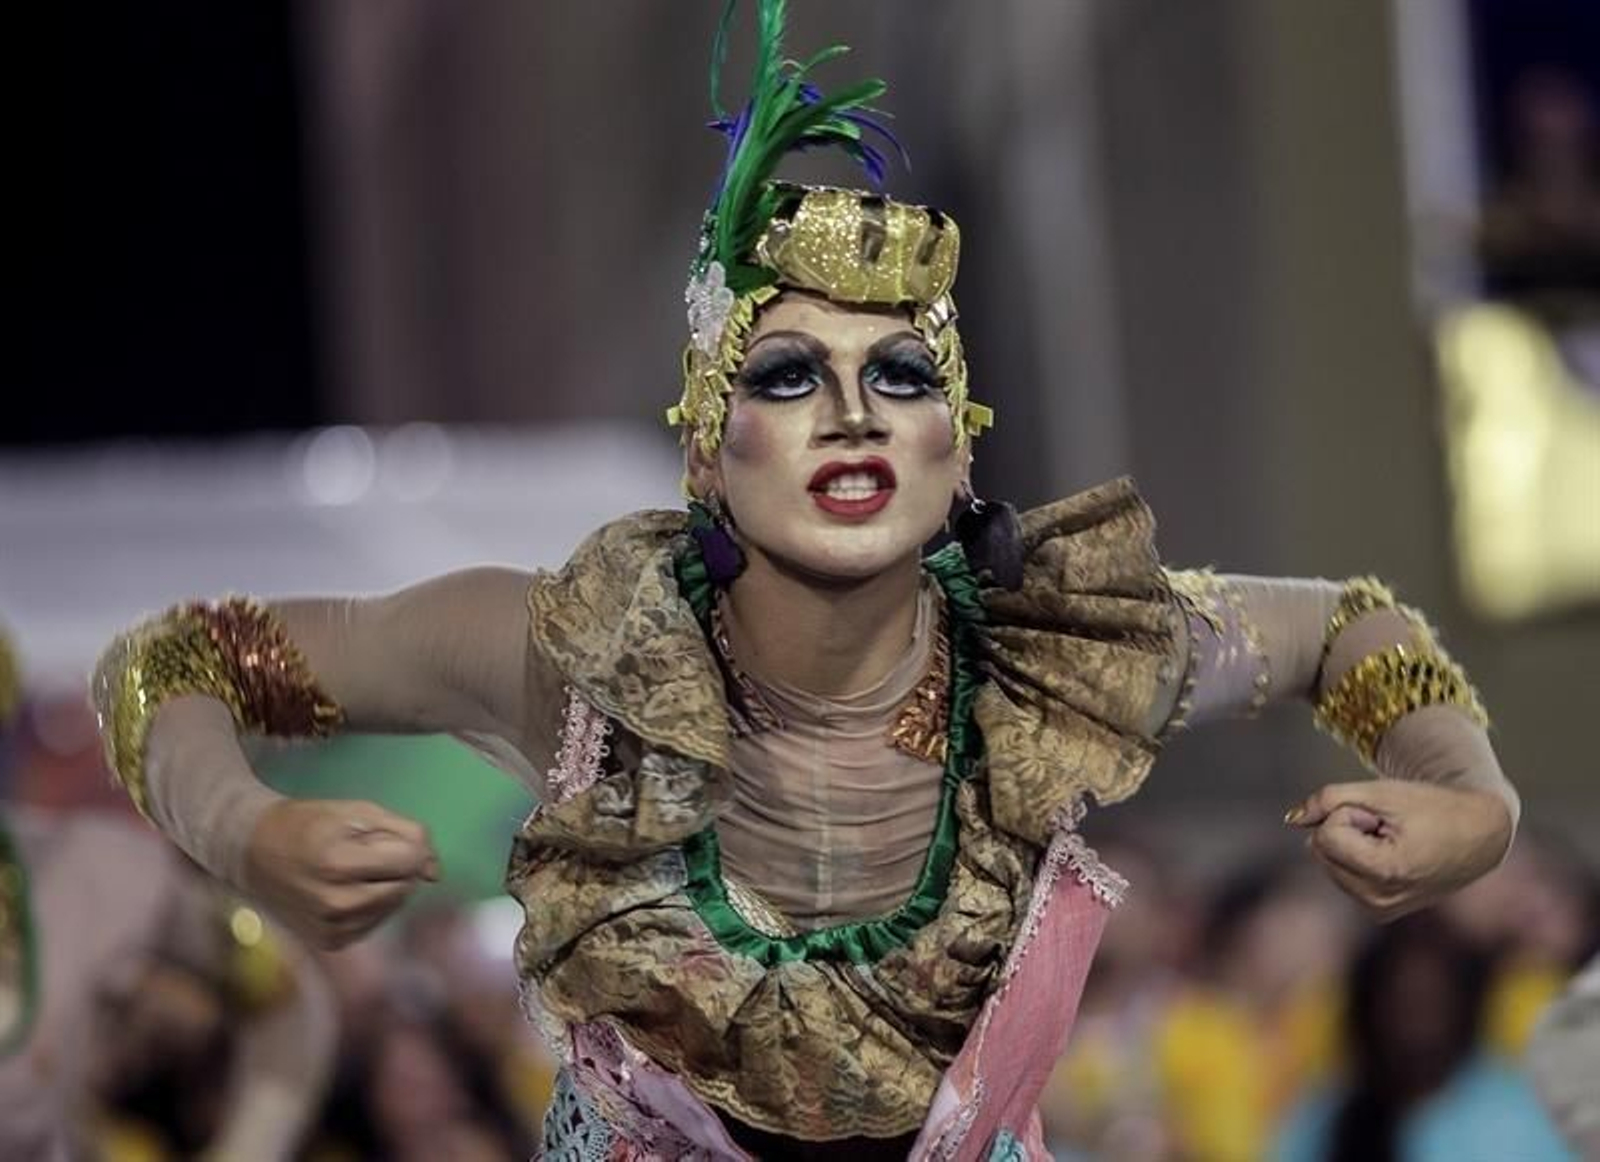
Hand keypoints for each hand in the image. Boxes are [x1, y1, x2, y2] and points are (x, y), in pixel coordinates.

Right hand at [244, 799, 438, 948]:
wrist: (253, 852)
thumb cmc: (308, 824)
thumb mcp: (357, 812)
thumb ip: (406, 833)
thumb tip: (435, 873)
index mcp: (338, 864)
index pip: (410, 860)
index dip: (410, 844)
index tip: (386, 835)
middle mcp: (335, 904)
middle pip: (405, 885)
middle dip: (398, 865)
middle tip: (363, 851)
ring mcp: (331, 928)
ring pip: (395, 905)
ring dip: (388, 885)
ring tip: (353, 869)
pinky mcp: (330, 943)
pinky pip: (376, 922)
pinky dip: (373, 904)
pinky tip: (347, 889)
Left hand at [1285, 780, 1513, 920]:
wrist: (1480, 836)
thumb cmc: (1432, 807)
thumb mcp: (1380, 792)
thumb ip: (1329, 799)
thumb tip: (1292, 819)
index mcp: (1385, 872)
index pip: (1325, 835)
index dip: (1350, 814)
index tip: (1383, 816)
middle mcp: (1379, 900)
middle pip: (1321, 850)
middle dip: (1347, 828)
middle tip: (1389, 828)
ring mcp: (1379, 910)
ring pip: (1327, 862)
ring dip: (1352, 843)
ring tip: (1394, 840)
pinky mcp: (1379, 911)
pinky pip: (1341, 874)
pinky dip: (1357, 858)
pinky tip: (1392, 855)